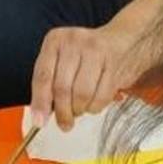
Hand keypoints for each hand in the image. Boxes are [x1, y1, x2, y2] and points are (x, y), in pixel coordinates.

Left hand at [30, 20, 144, 131]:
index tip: (39, 122)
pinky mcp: (113, 62)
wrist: (122, 40)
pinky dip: (95, 107)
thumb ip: (49, 86)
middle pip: (62, 88)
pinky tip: (93, 103)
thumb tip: (41, 117)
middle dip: (63, 112)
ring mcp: (95, 50)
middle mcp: (74, 42)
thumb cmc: (87, 55)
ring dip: (80, 109)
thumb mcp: (62, 62)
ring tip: (80, 109)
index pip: (42, 77)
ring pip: (82, 94)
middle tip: (65, 123)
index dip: (40, 103)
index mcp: (55, 41)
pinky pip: (101, 96)